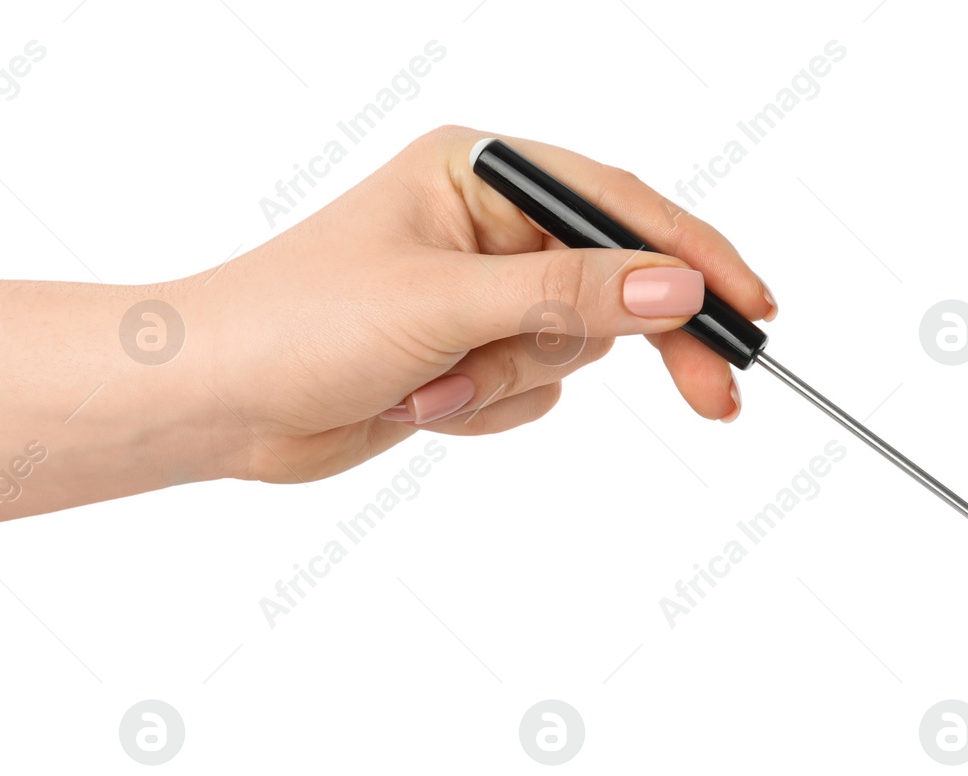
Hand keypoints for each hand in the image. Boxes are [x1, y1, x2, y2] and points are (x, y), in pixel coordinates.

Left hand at [191, 125, 775, 481]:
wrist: (215, 403)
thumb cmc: (297, 322)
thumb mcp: (448, 303)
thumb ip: (573, 296)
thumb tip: (680, 289)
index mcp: (481, 173)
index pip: (618, 207)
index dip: (695, 256)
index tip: (753, 308)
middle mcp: (490, 227)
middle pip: (616, 283)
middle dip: (641, 342)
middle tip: (718, 399)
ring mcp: (484, 295)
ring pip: (575, 349)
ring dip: (512, 383)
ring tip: (435, 387)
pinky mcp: (473, 354)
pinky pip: (537, 391)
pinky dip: (490, 409)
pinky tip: (424, 406)